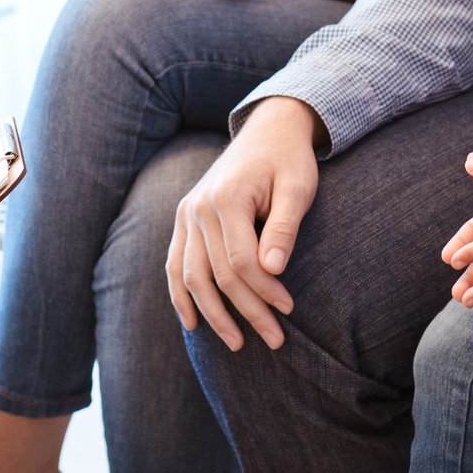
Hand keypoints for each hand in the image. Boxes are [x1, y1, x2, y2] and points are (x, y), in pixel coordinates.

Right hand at [168, 97, 319, 350]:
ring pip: (190, 276)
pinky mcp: (184, 219)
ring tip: (237, 343)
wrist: (268, 130)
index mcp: (226, 198)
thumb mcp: (298, 187)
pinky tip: (193, 323)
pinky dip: (180, 296)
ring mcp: (186, 214)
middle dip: (247, 312)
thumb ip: (285, 227)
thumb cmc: (289, 160)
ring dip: (212, 314)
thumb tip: (274, 270)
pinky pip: (174, 265)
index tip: (290, 310)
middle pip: (218, 275)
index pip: (242, 262)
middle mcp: (198, 208)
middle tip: (276, 340)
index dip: (265, 292)